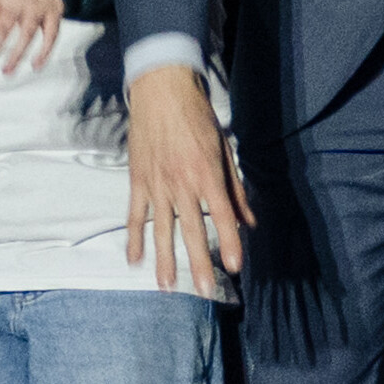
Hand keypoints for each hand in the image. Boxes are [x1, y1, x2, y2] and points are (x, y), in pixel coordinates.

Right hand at [124, 71, 244, 287]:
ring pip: (161, 229)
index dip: (229, 242)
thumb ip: (235, 189)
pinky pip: (135, 215)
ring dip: (164, 259)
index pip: (222, 215)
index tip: (234, 266)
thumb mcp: (225, 150)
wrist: (161, 93)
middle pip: (191, 230)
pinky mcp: (137, 181)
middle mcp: (182, 184)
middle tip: (202, 290)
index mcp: (207, 174)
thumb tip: (250, 222)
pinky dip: (135, 238)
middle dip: (198, 262)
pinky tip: (134, 260)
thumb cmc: (199, 119)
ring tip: (166, 286)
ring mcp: (157, 184)